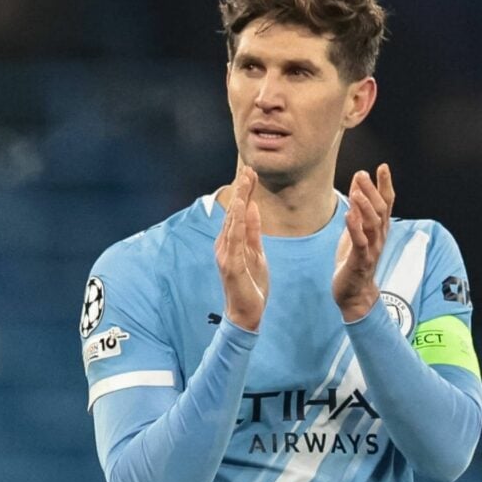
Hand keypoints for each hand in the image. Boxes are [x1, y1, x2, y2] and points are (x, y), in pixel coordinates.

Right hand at [214, 166, 268, 330]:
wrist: (246, 313)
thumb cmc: (251, 285)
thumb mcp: (257, 253)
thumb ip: (253, 231)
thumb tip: (252, 207)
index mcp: (231, 241)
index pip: (238, 212)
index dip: (244, 192)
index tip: (250, 172)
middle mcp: (224, 245)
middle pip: (233, 212)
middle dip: (241, 190)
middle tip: (248, 168)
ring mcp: (225, 254)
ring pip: (232, 222)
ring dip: (238, 200)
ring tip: (244, 182)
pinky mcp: (230, 265)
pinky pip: (234, 240)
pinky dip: (236, 222)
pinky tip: (240, 208)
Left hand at [333, 163, 394, 321]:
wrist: (354, 293)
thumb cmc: (354, 260)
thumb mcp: (356, 230)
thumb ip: (358, 209)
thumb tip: (357, 185)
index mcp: (379, 229)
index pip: (386, 203)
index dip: (385, 185)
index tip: (383, 166)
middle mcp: (379, 237)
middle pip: (380, 210)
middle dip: (372, 191)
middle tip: (362, 174)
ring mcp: (371, 249)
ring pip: (373, 225)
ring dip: (365, 207)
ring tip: (357, 192)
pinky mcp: (360, 261)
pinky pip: (360, 243)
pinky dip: (355, 228)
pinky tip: (349, 215)